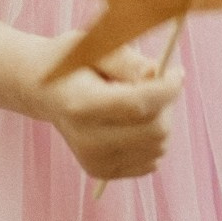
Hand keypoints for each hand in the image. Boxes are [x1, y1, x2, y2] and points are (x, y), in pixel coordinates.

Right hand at [31, 38, 184, 182]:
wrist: (44, 91)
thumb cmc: (73, 64)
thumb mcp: (96, 49)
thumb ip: (129, 62)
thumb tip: (159, 75)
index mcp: (81, 104)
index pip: (138, 104)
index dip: (167, 89)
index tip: (177, 72)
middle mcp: (87, 139)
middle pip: (154, 130)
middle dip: (166, 104)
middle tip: (157, 85)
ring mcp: (94, 160)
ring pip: (158, 147)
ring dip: (160, 121)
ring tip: (136, 103)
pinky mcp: (102, 171)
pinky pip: (151, 161)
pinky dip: (151, 141)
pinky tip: (131, 123)